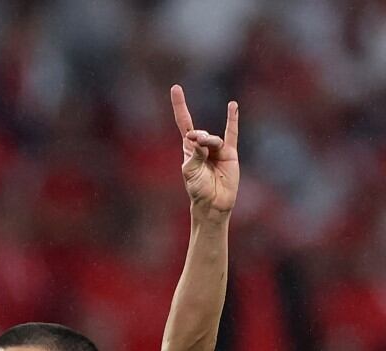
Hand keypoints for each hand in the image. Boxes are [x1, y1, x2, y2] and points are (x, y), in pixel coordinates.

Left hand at [170, 85, 238, 216]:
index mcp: (189, 149)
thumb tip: (200, 140)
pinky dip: (232, 120)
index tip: (176, 88)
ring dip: (210, 142)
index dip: (180, 106)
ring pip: (214, 139)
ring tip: (208, 148)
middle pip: (199, 134)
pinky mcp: (230, 154)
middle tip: (196, 140)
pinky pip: (231, 134)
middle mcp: (202, 146)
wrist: (212, 203)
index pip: (184, 122)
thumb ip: (195, 155)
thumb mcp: (190, 172)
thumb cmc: (197, 189)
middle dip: (198, 137)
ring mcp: (217, 149)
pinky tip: (232, 106)